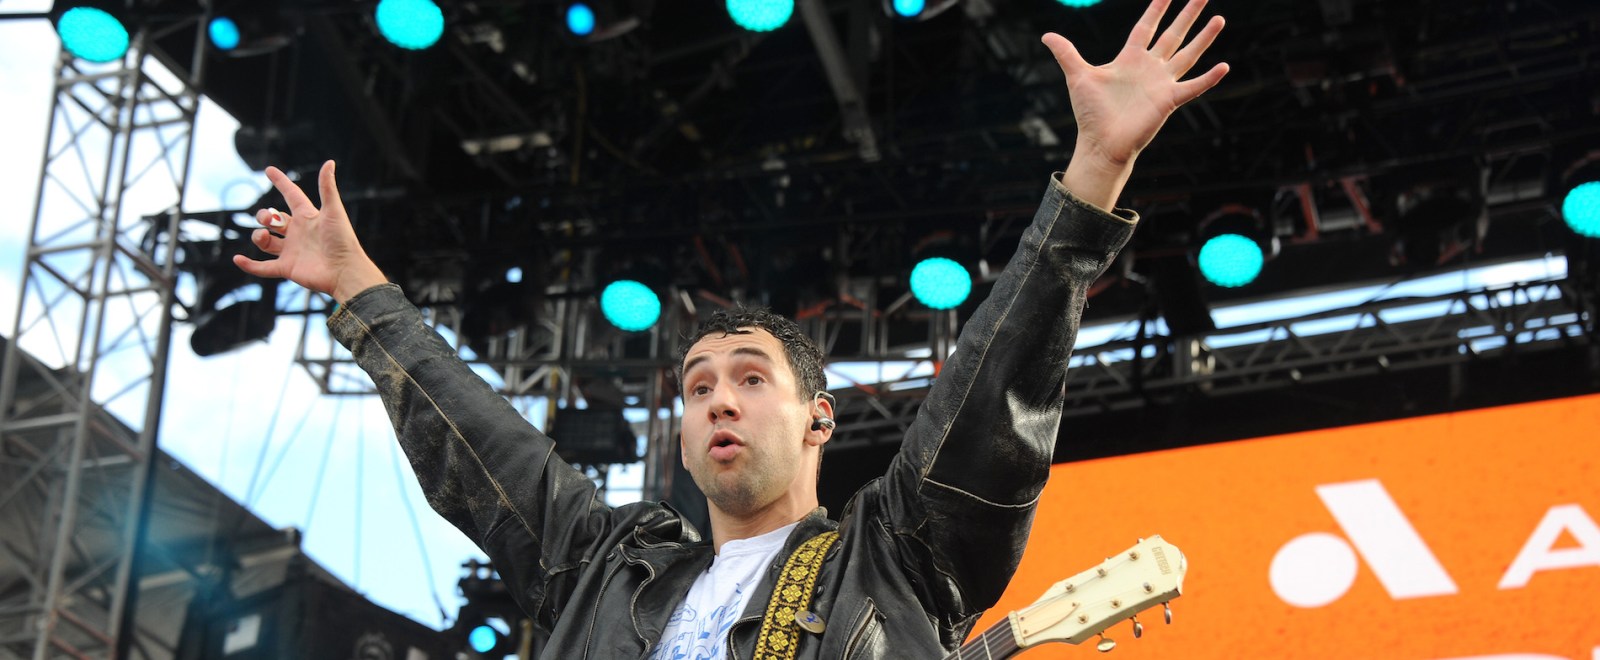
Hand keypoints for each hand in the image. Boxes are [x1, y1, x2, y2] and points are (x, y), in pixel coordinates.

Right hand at [232, 160, 387, 302]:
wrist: (345, 271)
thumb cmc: (343, 240)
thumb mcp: (333, 211)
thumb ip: (327, 188)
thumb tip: (330, 162)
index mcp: (308, 217)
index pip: (291, 195)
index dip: (281, 182)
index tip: (269, 170)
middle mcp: (298, 233)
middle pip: (274, 220)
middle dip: (265, 216)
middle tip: (269, 219)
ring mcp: (291, 251)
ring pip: (266, 242)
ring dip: (259, 236)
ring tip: (264, 236)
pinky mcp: (287, 268)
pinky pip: (263, 267)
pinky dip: (249, 265)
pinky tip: (238, 259)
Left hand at [1044, 0, 1228, 208]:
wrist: (1100, 143)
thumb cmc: (1090, 112)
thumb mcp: (1077, 76)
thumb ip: (1066, 53)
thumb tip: (1046, 35)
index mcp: (1130, 59)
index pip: (1146, 27)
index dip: (1156, 9)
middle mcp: (1149, 68)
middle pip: (1173, 34)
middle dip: (1187, 14)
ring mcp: (1161, 83)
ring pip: (1187, 55)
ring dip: (1204, 38)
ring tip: (1219, 19)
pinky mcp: (1168, 101)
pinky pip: (1193, 87)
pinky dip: (1209, 78)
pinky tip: (1224, 66)